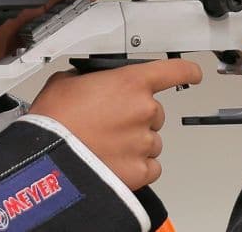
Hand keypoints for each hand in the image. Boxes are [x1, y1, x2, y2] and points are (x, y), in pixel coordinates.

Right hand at [28, 58, 202, 190]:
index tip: (193, 73)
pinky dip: (136, 165)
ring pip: (151, 140)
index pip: (173, 71)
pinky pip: (150, 166)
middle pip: (154, 111)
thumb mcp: (64, 83)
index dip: (186, 70)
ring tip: (105, 145)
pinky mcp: (141, 170)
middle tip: (108, 123)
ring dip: (134, 142)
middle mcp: (144, 111)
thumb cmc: (54, 123)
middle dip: (135, 116)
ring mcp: (145, 142)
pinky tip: (113, 161)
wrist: (48, 162)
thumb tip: (87, 82)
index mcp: (129, 83)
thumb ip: (86, 78)